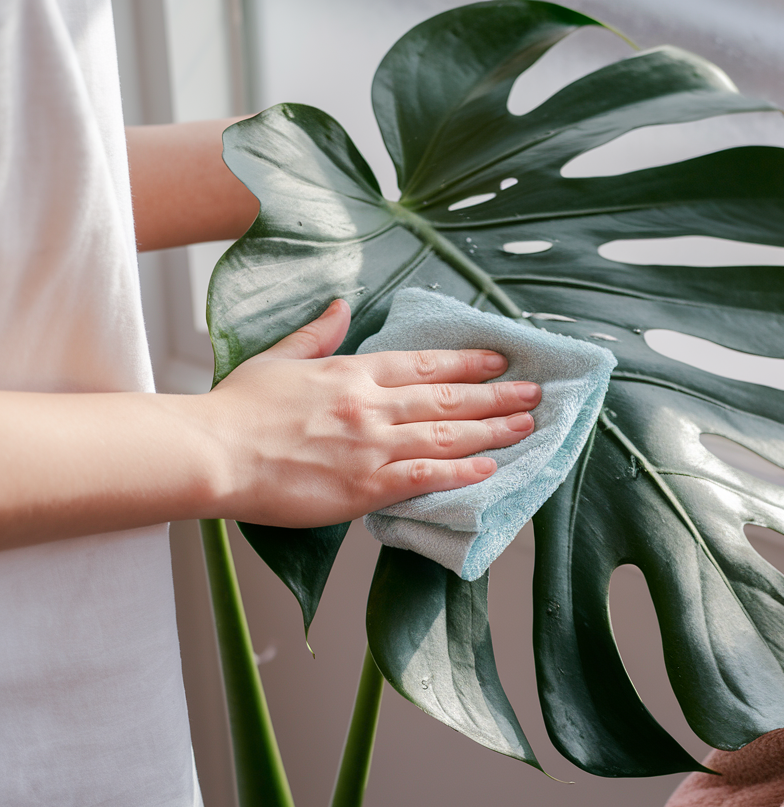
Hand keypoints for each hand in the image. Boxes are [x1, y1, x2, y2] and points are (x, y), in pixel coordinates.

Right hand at [203, 299, 540, 527]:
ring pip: (447, 436)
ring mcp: (371, 446)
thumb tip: (338, 305)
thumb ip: (316, 335)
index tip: (500, 359)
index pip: (424, 363)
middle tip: (534, 392)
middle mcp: (371, 406)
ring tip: (527, 424)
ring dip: (493, 429)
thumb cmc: (237, 409)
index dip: (467, 361)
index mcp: (352, 373)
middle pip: (447, 398)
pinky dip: (462, 472)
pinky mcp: (365, 487)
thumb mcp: (279, 359)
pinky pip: (425, 478)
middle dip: (496, 395)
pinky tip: (491, 468)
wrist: (212, 453)